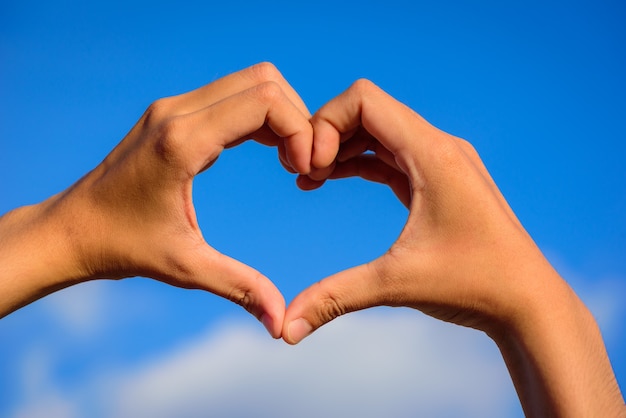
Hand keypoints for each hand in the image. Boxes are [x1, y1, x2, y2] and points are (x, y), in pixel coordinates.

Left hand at [0, 63, 311, 336]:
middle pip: (264, 81)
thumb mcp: (185, 267)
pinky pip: (232, 96)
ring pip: (251, 83)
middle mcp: (177, 112)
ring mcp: (173, 107)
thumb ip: (240, 288)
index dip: (300, 131)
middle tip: (302, 165)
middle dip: (297, 119)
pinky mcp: (172, 113)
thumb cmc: (121, 247)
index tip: (306, 171)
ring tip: (289, 161)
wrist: (71, 230)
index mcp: (182, 141)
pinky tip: (269, 152)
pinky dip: (260, 116)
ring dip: (280, 116)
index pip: (265, 101)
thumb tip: (282, 324)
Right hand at [285, 78, 538, 339]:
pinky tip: (334, 179)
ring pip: (379, 132)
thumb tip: (286, 330)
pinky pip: (392, 155)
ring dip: (342, 148)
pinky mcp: (441, 180)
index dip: (325, 123)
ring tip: (309, 180)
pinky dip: (361, 162)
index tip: (310, 167)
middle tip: (301, 175)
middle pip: (368, 111)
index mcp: (432, 153)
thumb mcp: (397, 284)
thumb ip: (335, 298)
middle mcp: (439, 146)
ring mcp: (442, 161)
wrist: (529, 303)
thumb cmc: (475, 286)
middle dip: (327, 135)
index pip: (364, 99)